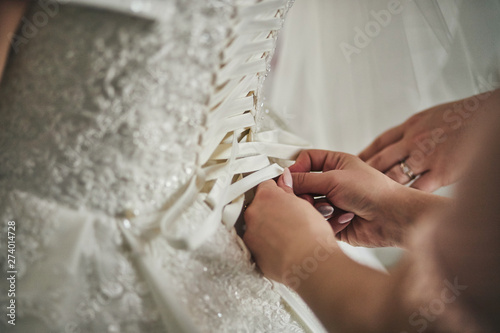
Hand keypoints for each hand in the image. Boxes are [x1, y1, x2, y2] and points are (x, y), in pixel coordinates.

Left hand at [243, 169, 336, 285]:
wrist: (310, 264)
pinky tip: (283, 248)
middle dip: (272, 210)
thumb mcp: (305, 205)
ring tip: (288, 235)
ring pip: (258, 226)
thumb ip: (288, 190)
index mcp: (266, 197)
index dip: (277, 190)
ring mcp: (250, 234)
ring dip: (269, 228)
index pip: (266, 184)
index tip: (282, 195)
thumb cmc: (311, 236)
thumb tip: (284, 180)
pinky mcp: (252, 253)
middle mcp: (253, 213)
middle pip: (260, 205)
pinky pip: (258, 244)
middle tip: (289, 217)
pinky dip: (267, 245)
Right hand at [290, 150, 439, 246]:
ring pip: (308, 205)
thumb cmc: (373, 191)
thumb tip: (283, 179)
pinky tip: (342, 220)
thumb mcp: (335, 179)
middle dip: (304, 193)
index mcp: (335, 164)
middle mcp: (333, 182)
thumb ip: (306, 180)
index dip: (295, 169)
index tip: (287, 179)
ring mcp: (333, 202)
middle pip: (303, 185)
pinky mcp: (333, 221)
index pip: (306, 160)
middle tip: (307, 198)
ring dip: (318, 208)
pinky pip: (317, 221)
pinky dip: (326, 221)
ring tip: (332, 210)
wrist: (393, 218)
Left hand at [358, 93, 491, 191]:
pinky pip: (417, 188)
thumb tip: (404, 140)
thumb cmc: (466, 116)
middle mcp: (413, 140)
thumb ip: (416, 130)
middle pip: (380, 160)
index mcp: (412, 125)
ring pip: (393, 175)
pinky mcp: (441, 171)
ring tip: (369, 199)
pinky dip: (406, 197)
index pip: (380, 143)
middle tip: (352, 186)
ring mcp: (425, 156)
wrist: (488, 117)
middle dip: (364, 174)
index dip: (365, 155)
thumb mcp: (434, 116)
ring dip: (381, 187)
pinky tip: (397, 205)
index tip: (354, 164)